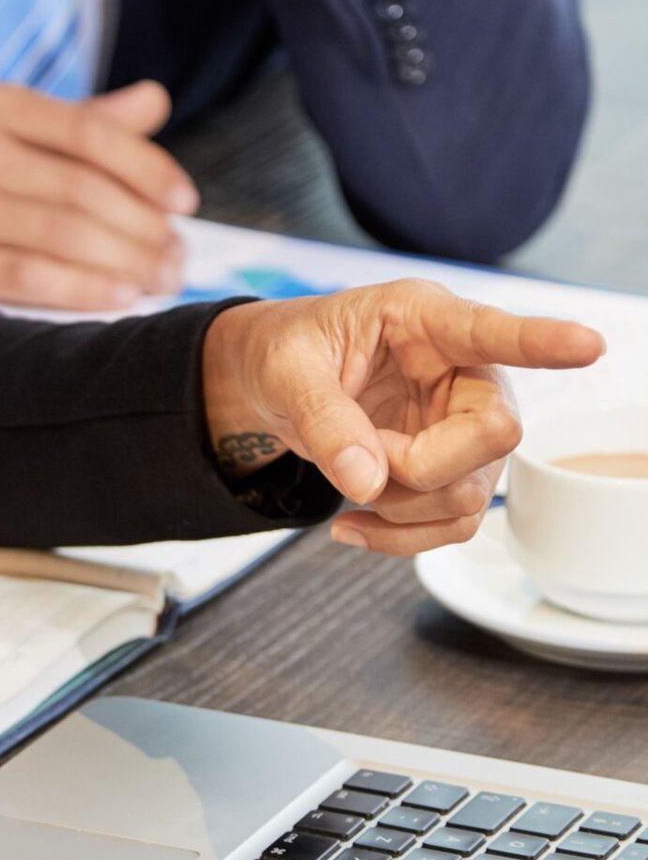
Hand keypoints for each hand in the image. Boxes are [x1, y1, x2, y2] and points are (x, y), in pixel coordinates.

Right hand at [0, 80, 194, 310]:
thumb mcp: (2, 128)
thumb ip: (79, 120)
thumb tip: (154, 101)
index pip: (87, 133)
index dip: (147, 169)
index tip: (185, 202)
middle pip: (81, 190)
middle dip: (144, 229)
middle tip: (179, 257)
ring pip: (62, 235)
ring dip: (126, 263)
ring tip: (161, 280)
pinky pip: (29, 277)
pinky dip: (82, 290)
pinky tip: (118, 298)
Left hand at [202, 282, 605, 555]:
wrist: (273, 385)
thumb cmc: (288, 354)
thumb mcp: (287, 372)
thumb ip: (323, 419)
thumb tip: (366, 483)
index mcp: (425, 321)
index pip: (493, 332)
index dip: (542, 341)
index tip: (587, 343)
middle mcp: (463, 373)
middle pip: (496, 433)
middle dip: (423, 467)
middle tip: (362, 456)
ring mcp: (464, 428)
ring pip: (471, 493)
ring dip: (402, 508)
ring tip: (350, 478)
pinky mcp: (452, 473)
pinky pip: (451, 525)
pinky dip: (397, 538)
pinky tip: (351, 525)